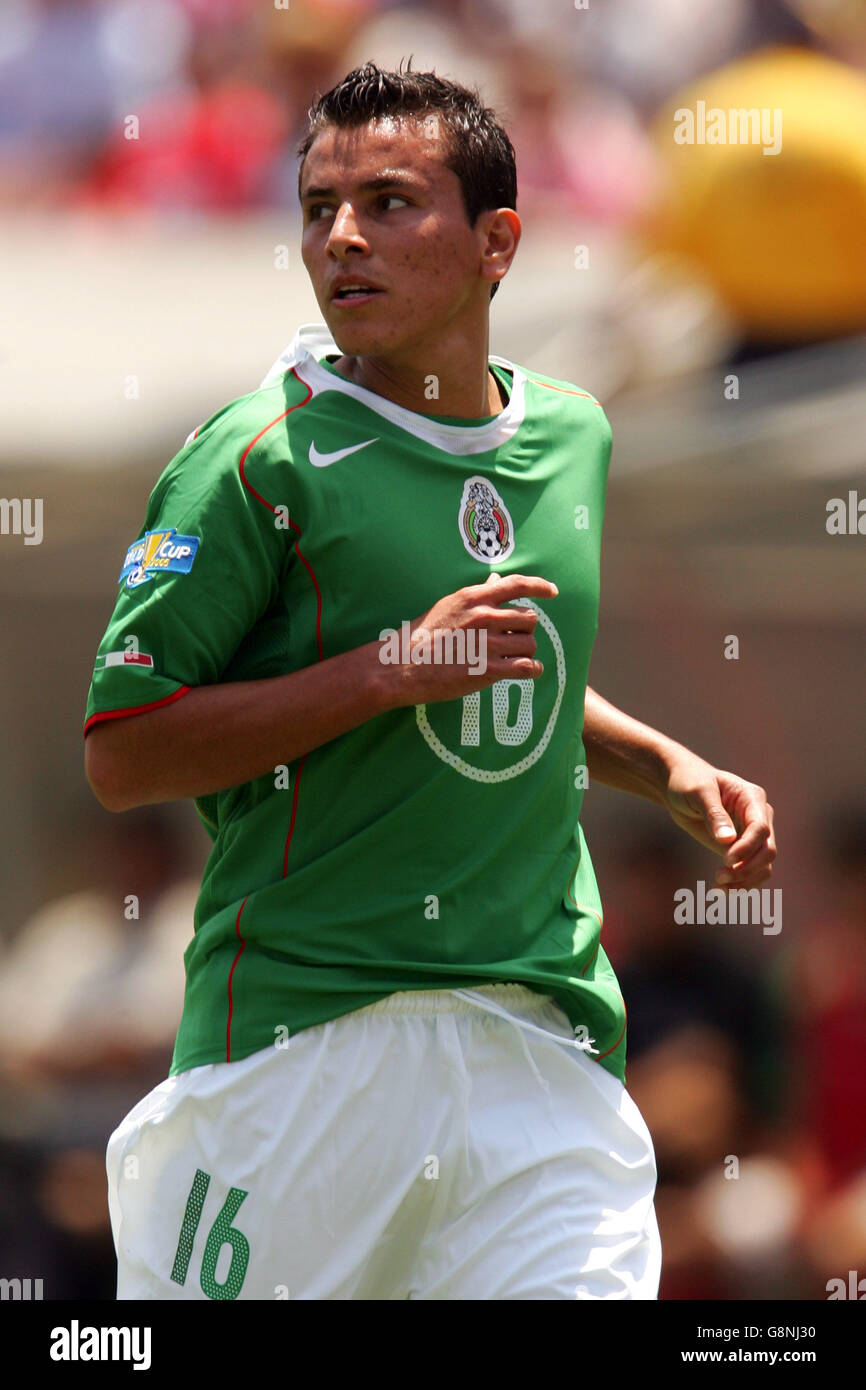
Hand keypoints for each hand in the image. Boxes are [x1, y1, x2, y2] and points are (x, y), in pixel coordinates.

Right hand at [385, 572, 557, 706]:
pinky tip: (528, 671)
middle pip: (529, 618)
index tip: (553, 591)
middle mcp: (484, 617)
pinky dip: (533, 669)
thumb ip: (476, 595)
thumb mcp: (448, 606)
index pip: (516, 585)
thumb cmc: (421, 636)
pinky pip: (527, 667)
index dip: (540, 586)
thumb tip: (495, 581)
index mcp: (473, 598)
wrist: (401, 666)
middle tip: (513, 640)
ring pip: (530, 643)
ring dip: (527, 651)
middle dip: (525, 630)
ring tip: (513, 657)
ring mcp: (487, 644)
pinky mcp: (487, 670)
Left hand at [661, 752, 776, 888]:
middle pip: (767, 851)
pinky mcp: (741, 849)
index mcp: (752, 798)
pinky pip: (750, 871)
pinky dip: (740, 884)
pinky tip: (719, 890)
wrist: (679, 787)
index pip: (761, 828)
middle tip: (719, 877)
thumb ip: (714, 814)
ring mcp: (752, 835)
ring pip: (763, 866)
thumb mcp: (698, 792)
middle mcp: (759, 817)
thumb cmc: (688, 781)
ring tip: (718, 886)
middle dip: (747, 868)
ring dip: (745, 881)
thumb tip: (727, 840)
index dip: (747, 847)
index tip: (726, 860)